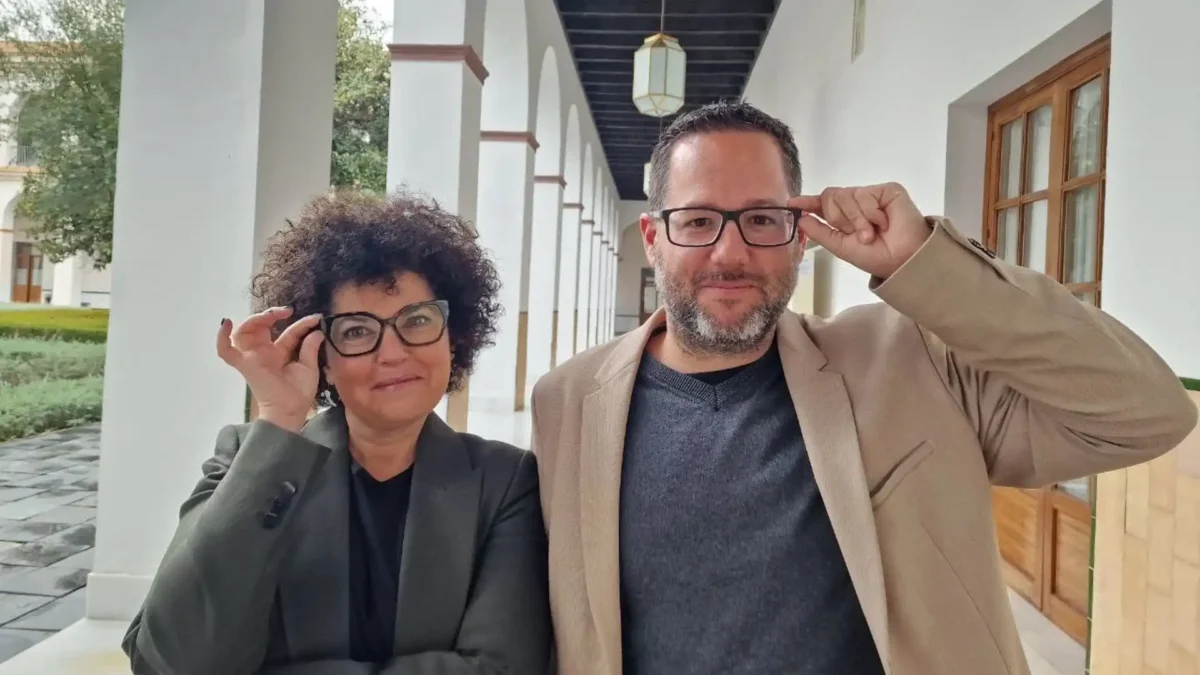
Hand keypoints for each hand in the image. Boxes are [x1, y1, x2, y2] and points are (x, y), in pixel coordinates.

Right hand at [217, 307, 324, 431]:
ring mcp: (252, 357)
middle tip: (286, 311)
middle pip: (261, 327)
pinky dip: (221, 338)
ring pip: (244, 332)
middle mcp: (264, 353)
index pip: (289, 332)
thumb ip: (310, 348)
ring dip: (255, 319)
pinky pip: (226, 352)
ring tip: (270, 315)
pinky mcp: (244, 364)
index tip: (315, 318)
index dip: (302, 324)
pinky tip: (226, 323)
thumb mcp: (309, 366)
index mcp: (279, 353)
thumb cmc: (299, 393)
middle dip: (271, 315)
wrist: (291, 411)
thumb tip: (317, 330)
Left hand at [790, 183, 931, 278]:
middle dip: (838, 218)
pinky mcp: (886, 190)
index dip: (808, 202)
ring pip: (846, 195)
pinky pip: (865, 195)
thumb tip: (801, 218)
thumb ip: (820, 232)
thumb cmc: (876, 256)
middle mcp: (855, 203)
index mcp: (844, 217)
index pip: (822, 204)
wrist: (902, 259)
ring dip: (857, 220)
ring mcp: (871, 195)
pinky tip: (883, 223)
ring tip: (871, 234)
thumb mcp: (841, 247)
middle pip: (830, 196)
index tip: (792, 203)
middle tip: (854, 234)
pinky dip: (870, 214)